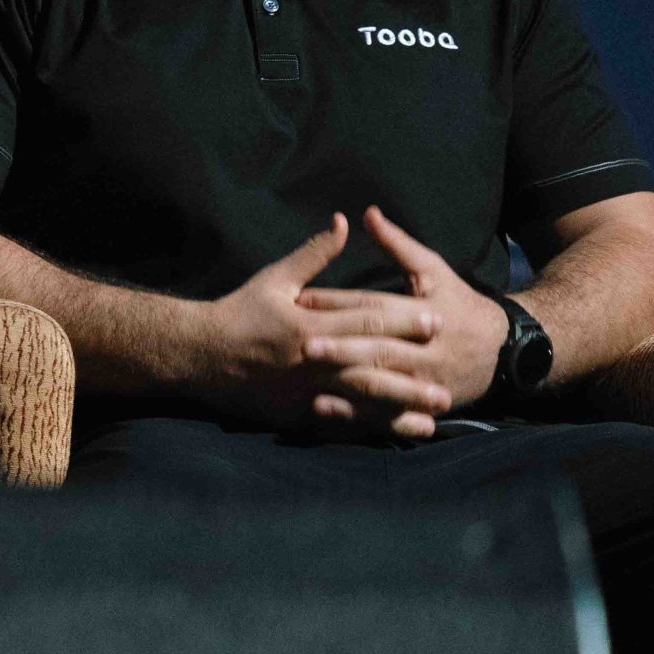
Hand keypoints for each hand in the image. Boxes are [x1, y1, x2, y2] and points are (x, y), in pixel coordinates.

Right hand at [194, 214, 452, 440]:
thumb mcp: (275, 278)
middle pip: (372, 361)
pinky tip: (407, 430)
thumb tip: (344, 223)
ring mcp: (308, 389)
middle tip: (450, 369)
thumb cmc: (240, 312)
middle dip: (413, 364)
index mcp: (308, 324)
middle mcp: (312, 360)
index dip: (404, 319)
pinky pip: (348, 420)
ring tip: (438, 406)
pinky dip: (380, 426)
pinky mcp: (302, 411)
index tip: (437, 318)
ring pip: (365, 396)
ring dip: (404, 402)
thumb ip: (314, 255)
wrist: (203, 355)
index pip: (365, 319)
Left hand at [296, 206, 509, 421]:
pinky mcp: (424, 406)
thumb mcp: (434, 271)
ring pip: (383, 384)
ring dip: (346, 384)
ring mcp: (428, 382)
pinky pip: (387, 413)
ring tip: (310, 379)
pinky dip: (356, 414)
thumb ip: (398, 245)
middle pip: (380, 348)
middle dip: (342, 346)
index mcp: (428, 312)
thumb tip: (367, 213)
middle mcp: (429, 349)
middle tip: (303, 343)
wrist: (506, 351)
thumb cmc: (460, 303)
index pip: (377, 306)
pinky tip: (324, 408)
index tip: (302, 298)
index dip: (340, 302)